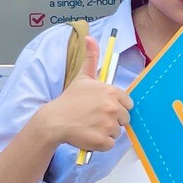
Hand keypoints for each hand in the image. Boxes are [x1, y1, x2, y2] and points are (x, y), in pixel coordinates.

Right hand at [43, 36, 131, 153]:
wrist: (54, 120)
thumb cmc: (69, 100)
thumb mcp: (82, 77)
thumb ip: (90, 58)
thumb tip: (89, 37)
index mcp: (112, 92)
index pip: (128, 103)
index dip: (116, 107)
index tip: (103, 108)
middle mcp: (113, 108)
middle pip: (125, 119)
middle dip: (112, 120)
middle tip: (95, 118)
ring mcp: (108, 125)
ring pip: (117, 132)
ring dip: (106, 132)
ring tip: (91, 126)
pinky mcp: (103, 141)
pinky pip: (110, 145)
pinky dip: (101, 143)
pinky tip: (89, 135)